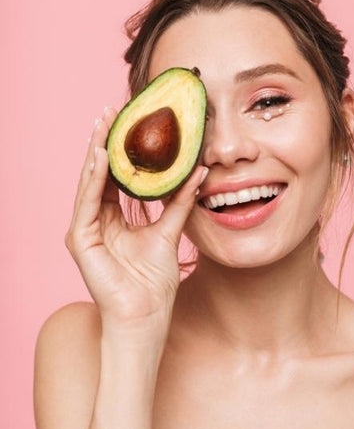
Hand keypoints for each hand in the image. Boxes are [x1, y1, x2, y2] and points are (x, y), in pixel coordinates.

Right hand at [65, 106, 207, 332]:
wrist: (147, 316)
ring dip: (96, 153)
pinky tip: (101, 156)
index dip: (122, 150)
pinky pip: (87, 202)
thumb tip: (199, 170)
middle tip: (111, 112)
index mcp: (115, 218)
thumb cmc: (155, 281)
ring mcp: (86, 229)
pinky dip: (94, 178)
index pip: (116, 177)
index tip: (130, 122)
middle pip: (100, 174)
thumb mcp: (170, 231)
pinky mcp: (80, 240)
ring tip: (103, 124)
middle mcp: (97, 220)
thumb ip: (180, 201)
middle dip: (104, 143)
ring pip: (90, 183)